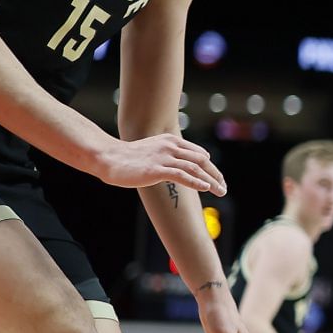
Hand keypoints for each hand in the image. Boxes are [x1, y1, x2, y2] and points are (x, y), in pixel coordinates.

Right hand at [93, 133, 225, 195]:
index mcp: (171, 141)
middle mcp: (170, 146)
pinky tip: (206, 188)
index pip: (199, 154)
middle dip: (216, 175)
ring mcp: (164, 157)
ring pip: (195, 168)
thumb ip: (169, 156)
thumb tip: (183, 168)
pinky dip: (197, 182)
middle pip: (201, 161)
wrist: (108, 158)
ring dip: (211, 181)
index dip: (211, 167)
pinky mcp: (157, 169)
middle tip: (224, 187)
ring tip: (220, 191)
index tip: (218, 179)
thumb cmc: (129, 158)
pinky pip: (182, 175)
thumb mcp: (154, 152)